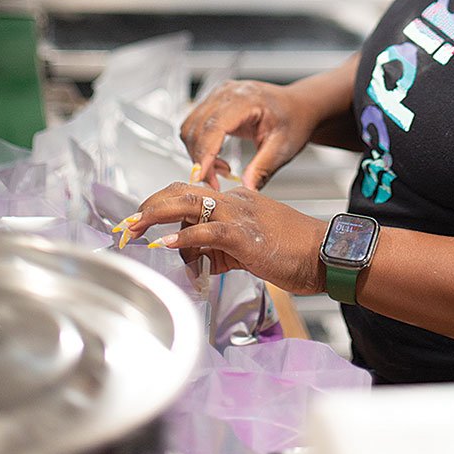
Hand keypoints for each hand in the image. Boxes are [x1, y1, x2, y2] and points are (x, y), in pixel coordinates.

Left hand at [127, 181, 325, 293]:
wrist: (325, 253)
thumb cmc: (293, 252)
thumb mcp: (249, 249)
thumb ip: (221, 251)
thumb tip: (195, 261)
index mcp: (237, 200)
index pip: (191, 194)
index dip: (162, 203)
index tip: (141, 220)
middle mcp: (235, 200)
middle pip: (183, 191)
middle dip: (151, 205)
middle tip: (128, 223)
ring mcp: (240, 214)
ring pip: (190, 203)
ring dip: (157, 215)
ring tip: (135, 227)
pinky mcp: (245, 234)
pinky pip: (208, 231)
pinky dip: (183, 236)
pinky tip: (166, 243)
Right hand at [180, 80, 320, 189]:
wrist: (298, 107)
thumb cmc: (293, 120)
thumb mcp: (282, 148)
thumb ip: (262, 169)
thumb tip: (246, 190)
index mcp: (246, 99)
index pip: (215, 126)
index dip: (205, 154)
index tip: (201, 178)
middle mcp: (228, 93)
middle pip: (197, 128)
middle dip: (201, 159)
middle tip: (215, 183)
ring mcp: (218, 95)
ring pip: (190, 127)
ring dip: (198, 153)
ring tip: (220, 170)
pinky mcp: (214, 103)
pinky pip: (194, 125)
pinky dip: (200, 146)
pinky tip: (217, 158)